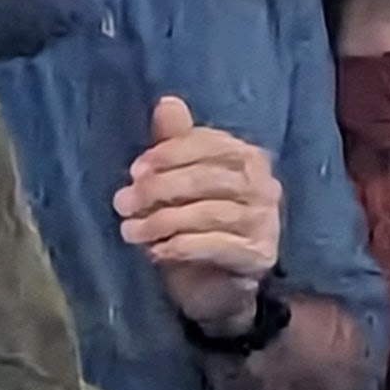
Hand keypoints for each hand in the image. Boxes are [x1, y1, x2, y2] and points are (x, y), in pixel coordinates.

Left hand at [115, 97, 281, 332]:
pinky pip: (218, 246)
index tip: (134, 170)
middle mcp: (266, 187)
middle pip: (210, 178)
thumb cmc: (195, 225)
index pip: (211, 145)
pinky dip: (182, 247)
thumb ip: (175, 143)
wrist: (217, 287)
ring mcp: (266, 223)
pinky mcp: (260, 257)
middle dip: (160, 189)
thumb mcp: (179, 182)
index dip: (170, 154)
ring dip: (163, 221)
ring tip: (131, 231)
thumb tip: (168, 102)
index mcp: (249, 159)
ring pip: (211, 213)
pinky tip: (156, 252)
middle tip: (122, 203)